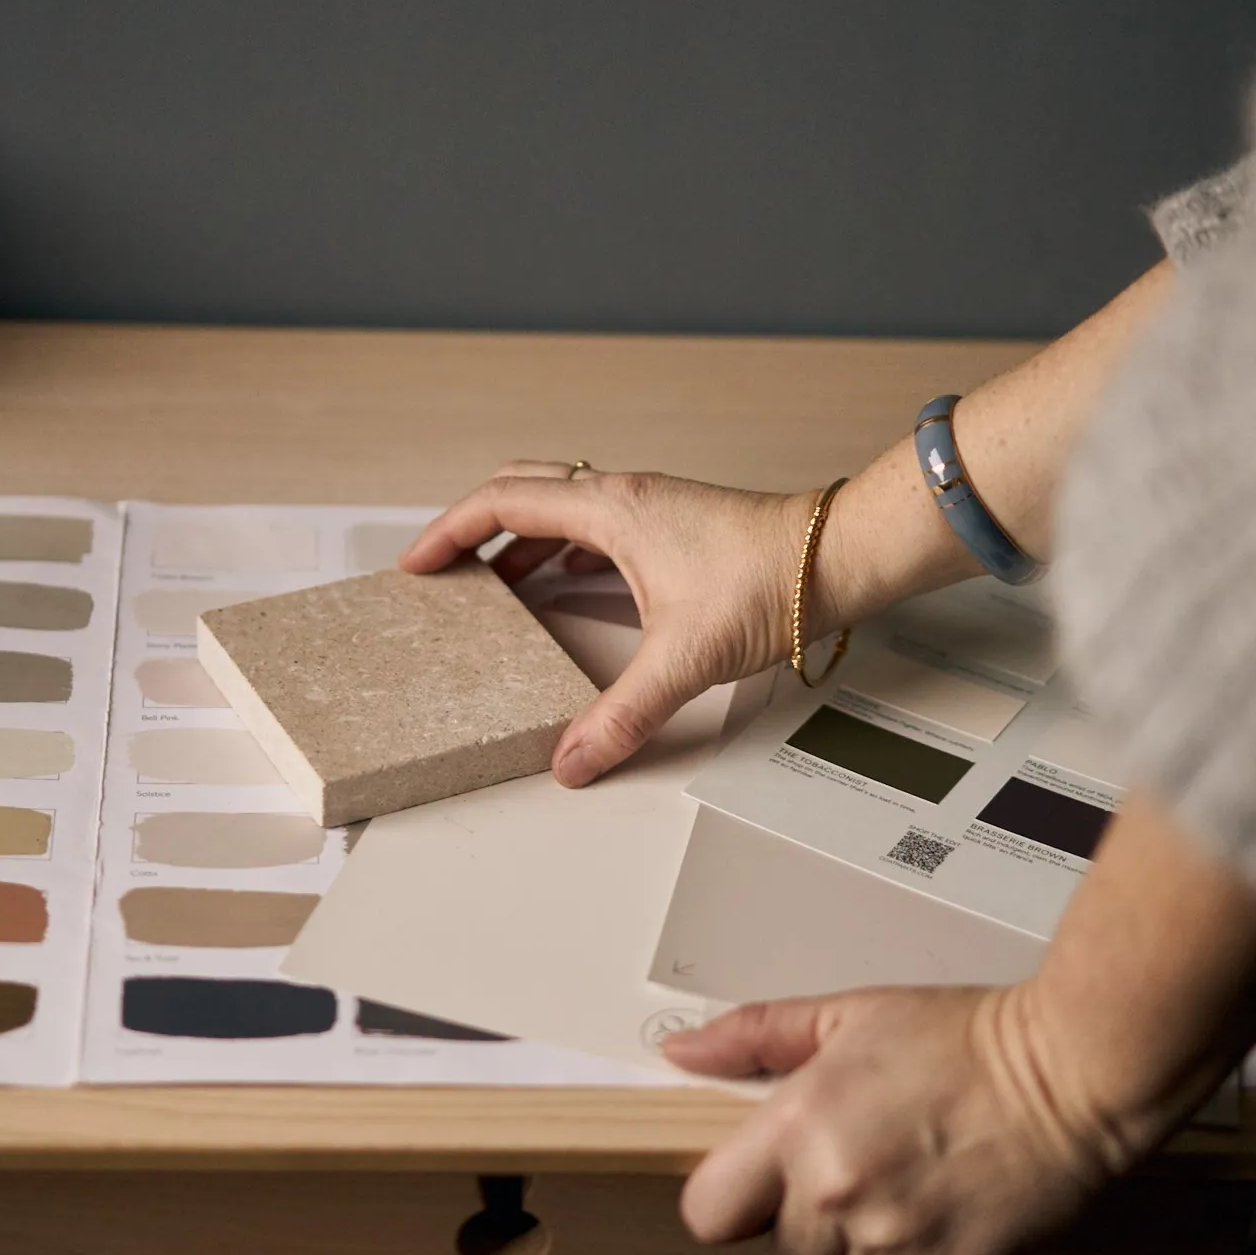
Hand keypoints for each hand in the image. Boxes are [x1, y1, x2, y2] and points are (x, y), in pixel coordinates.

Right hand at [403, 462, 818, 786]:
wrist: (838, 557)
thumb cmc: (772, 582)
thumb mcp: (684, 658)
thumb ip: (622, 715)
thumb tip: (573, 760)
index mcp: (610, 510)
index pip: (503, 503)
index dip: (449, 532)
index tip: (417, 564)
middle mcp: (623, 499)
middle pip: (522, 493)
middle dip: (474, 529)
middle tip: (443, 570)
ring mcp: (647, 510)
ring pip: (560, 511)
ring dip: (519, 545)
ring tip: (492, 591)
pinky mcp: (669, 530)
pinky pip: (592, 532)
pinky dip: (560, 556)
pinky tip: (560, 593)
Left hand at [661, 984, 1121, 1254]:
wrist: (1072, 1072)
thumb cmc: (968, 1040)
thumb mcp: (849, 1016)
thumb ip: (757, 1035)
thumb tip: (687, 1052)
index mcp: (799, 1129)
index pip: (708, 1212)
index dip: (729, 1199)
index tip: (754, 1181)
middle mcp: (839, 1195)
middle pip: (785, 1254)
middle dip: (811, 1219)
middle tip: (857, 1163)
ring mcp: (896, 1242)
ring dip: (871, 1241)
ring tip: (910, 1176)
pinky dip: (929, 1252)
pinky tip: (949, 1197)